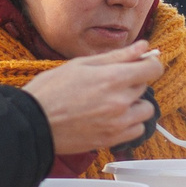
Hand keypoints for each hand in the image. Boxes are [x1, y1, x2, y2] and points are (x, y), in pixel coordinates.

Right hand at [24, 43, 164, 155]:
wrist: (33, 122)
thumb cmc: (51, 90)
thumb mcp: (81, 64)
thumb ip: (117, 56)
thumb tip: (143, 46)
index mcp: (112, 79)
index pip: (153, 69)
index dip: (150, 64)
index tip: (143, 64)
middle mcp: (119, 102)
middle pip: (145, 87)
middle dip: (133, 82)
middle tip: (111, 82)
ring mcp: (117, 123)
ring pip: (146, 110)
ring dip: (136, 104)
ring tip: (114, 101)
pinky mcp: (112, 140)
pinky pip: (138, 130)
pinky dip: (131, 123)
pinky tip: (114, 117)